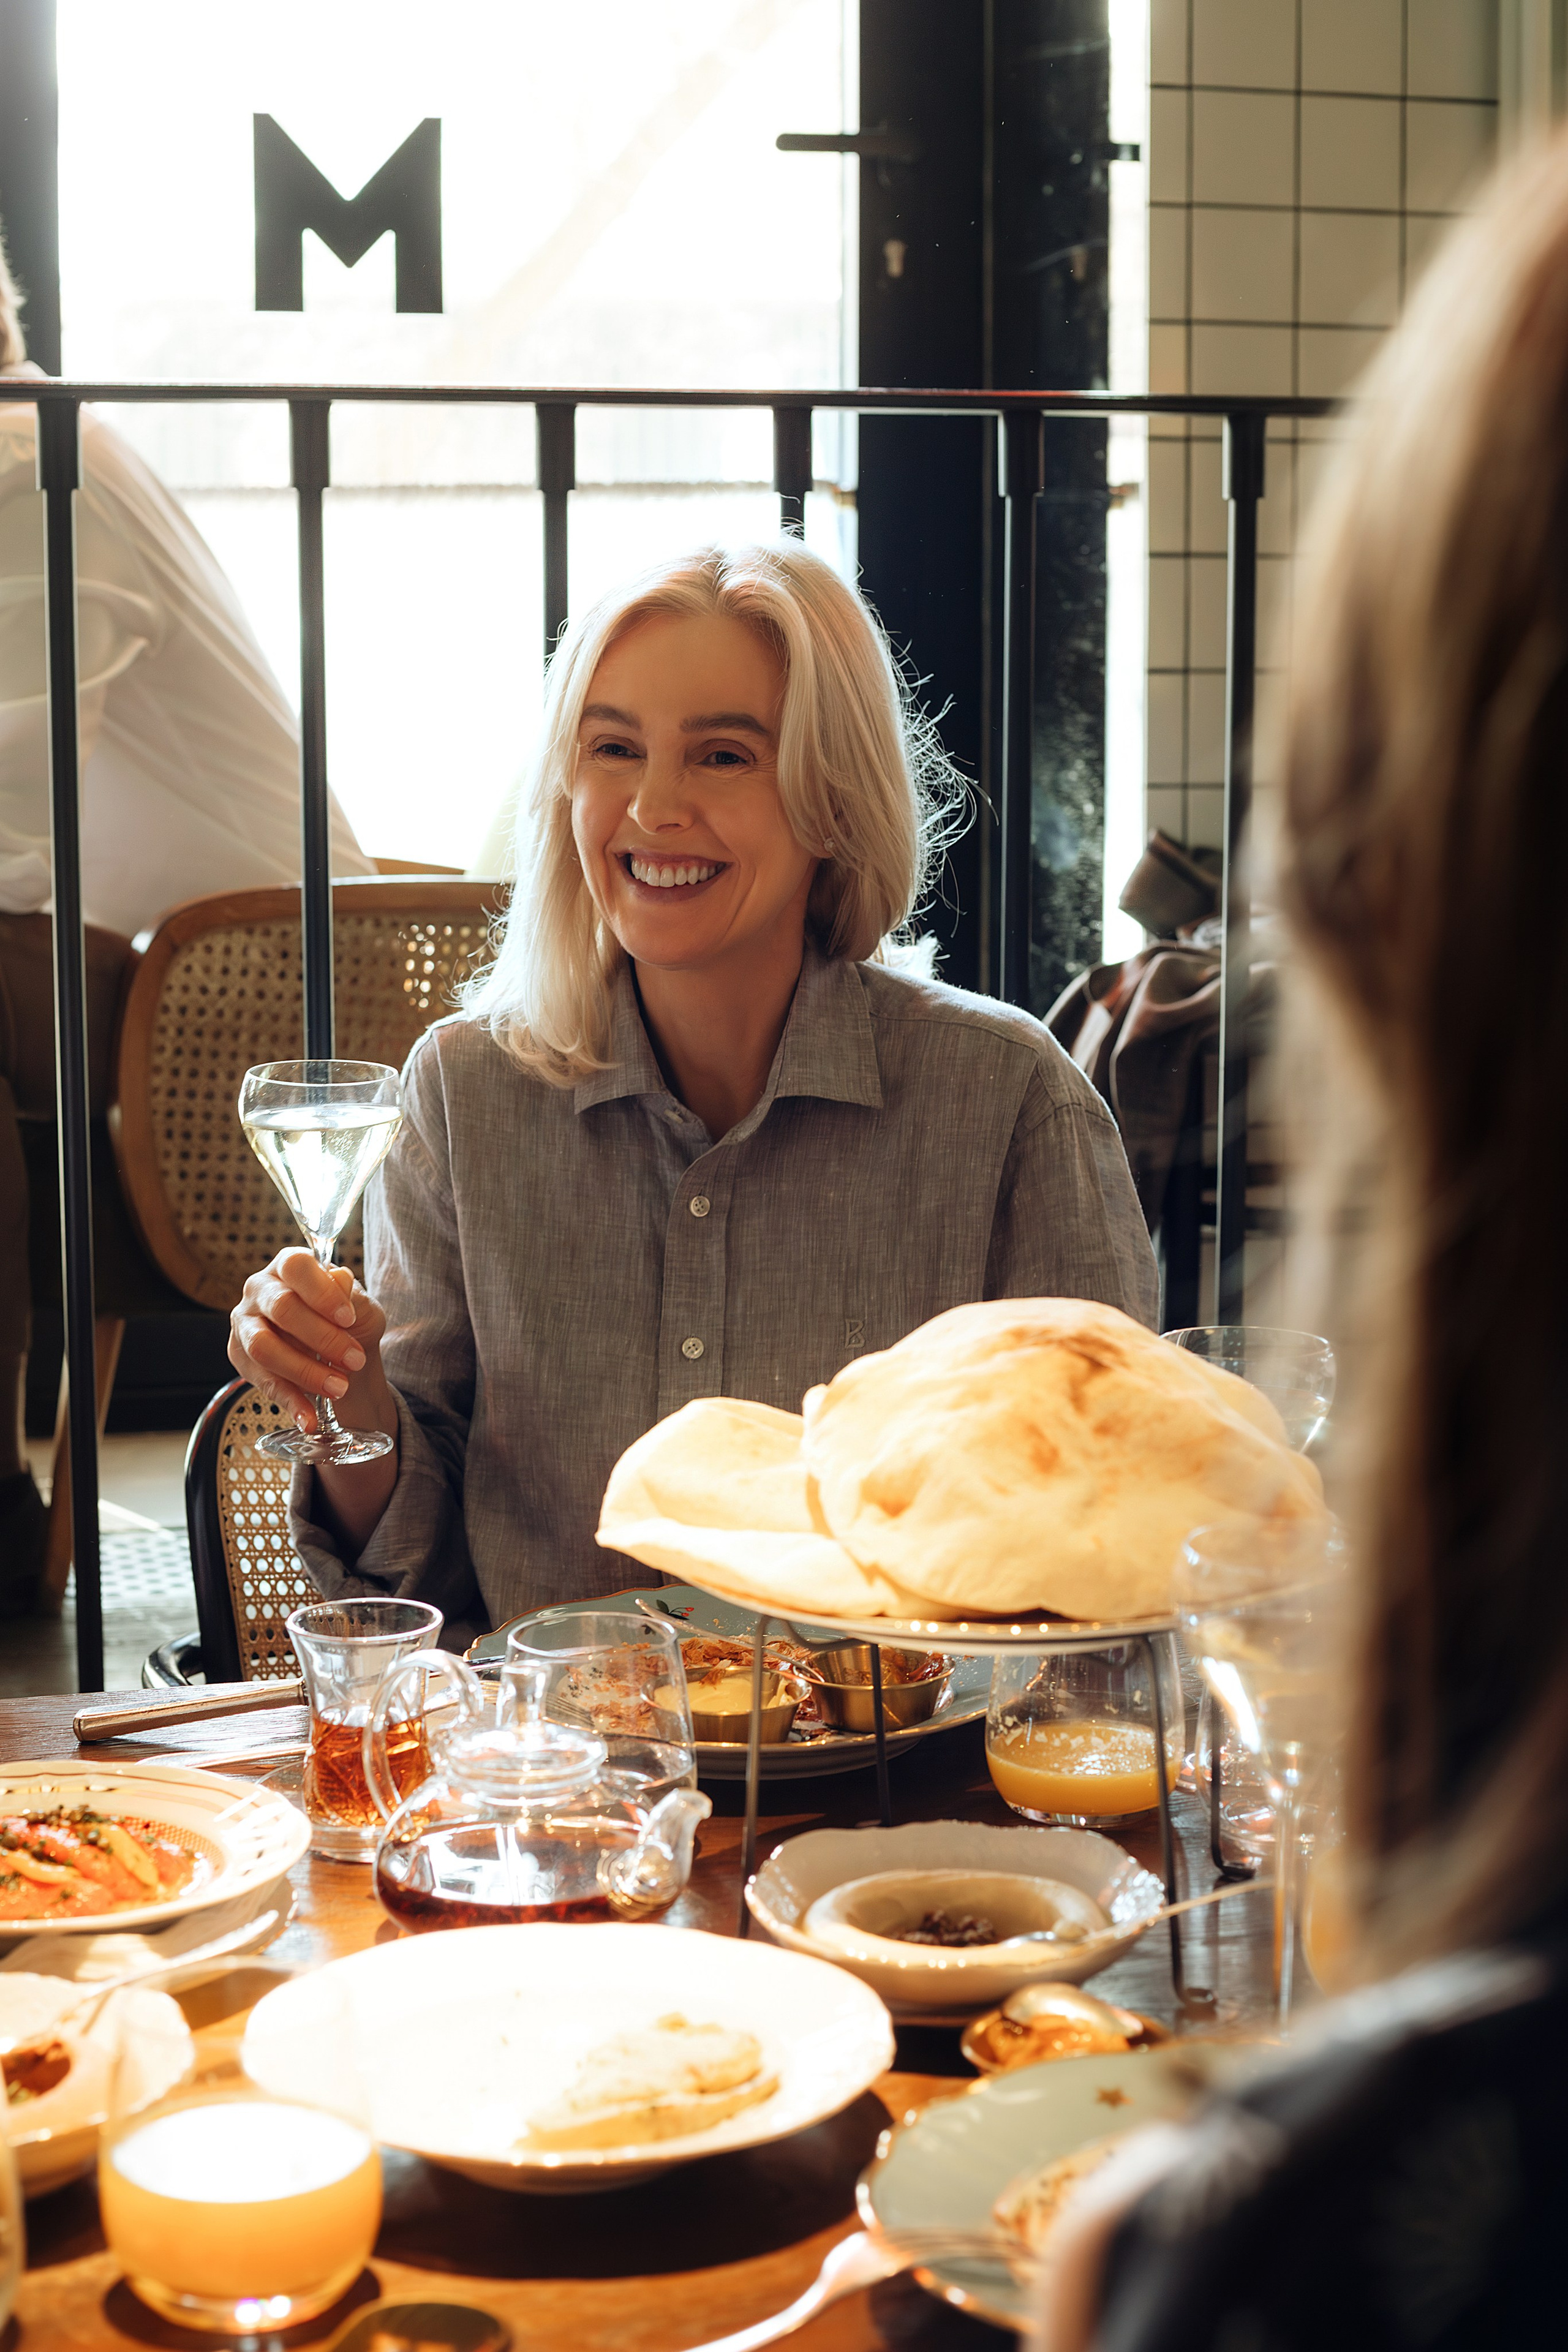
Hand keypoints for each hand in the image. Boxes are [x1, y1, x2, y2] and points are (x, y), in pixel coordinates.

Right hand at [229, 1249, 391, 1440]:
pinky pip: (262, 1381)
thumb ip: (353, 1296)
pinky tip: (310, 1418)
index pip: (297, 1267)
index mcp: (289, 1265)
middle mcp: (260, 1289)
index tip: (348, 1318)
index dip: (321, 1292)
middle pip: (282, 1308)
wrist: (339, 1354)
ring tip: (339, 1388)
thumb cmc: (347, 1320)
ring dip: (304, 1371)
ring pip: (264, 1346)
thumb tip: (340, 1280)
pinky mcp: (239, 1356)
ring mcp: (245, 1322)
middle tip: (354, 1360)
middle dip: (322, 1338)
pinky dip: (290, 1402)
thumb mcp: (361, 1307)